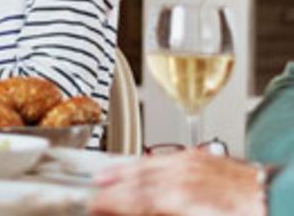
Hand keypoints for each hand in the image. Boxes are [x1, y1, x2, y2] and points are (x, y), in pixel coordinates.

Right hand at [90, 150, 265, 215]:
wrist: (279, 201)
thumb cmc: (242, 214)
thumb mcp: (191, 214)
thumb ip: (157, 210)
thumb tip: (136, 209)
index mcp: (175, 196)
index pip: (131, 198)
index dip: (108, 202)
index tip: (93, 206)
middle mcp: (180, 175)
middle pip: (136, 179)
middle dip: (111, 186)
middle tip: (93, 192)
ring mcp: (193, 164)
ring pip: (148, 164)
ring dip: (124, 170)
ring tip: (106, 176)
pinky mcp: (206, 158)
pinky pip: (168, 157)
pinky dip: (150, 161)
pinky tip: (145, 164)